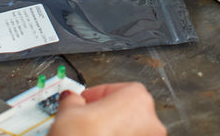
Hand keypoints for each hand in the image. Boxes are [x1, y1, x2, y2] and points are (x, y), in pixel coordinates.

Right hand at [47, 83, 165, 135]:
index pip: (112, 89)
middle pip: (124, 110)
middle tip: (84, 121)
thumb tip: (71, 99)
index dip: (93, 96)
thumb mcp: (68, 115)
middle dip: (104, 115)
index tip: (83, 102)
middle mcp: (151, 120)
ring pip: (129, 131)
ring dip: (112, 132)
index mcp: (136, 98)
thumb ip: (72, 101)